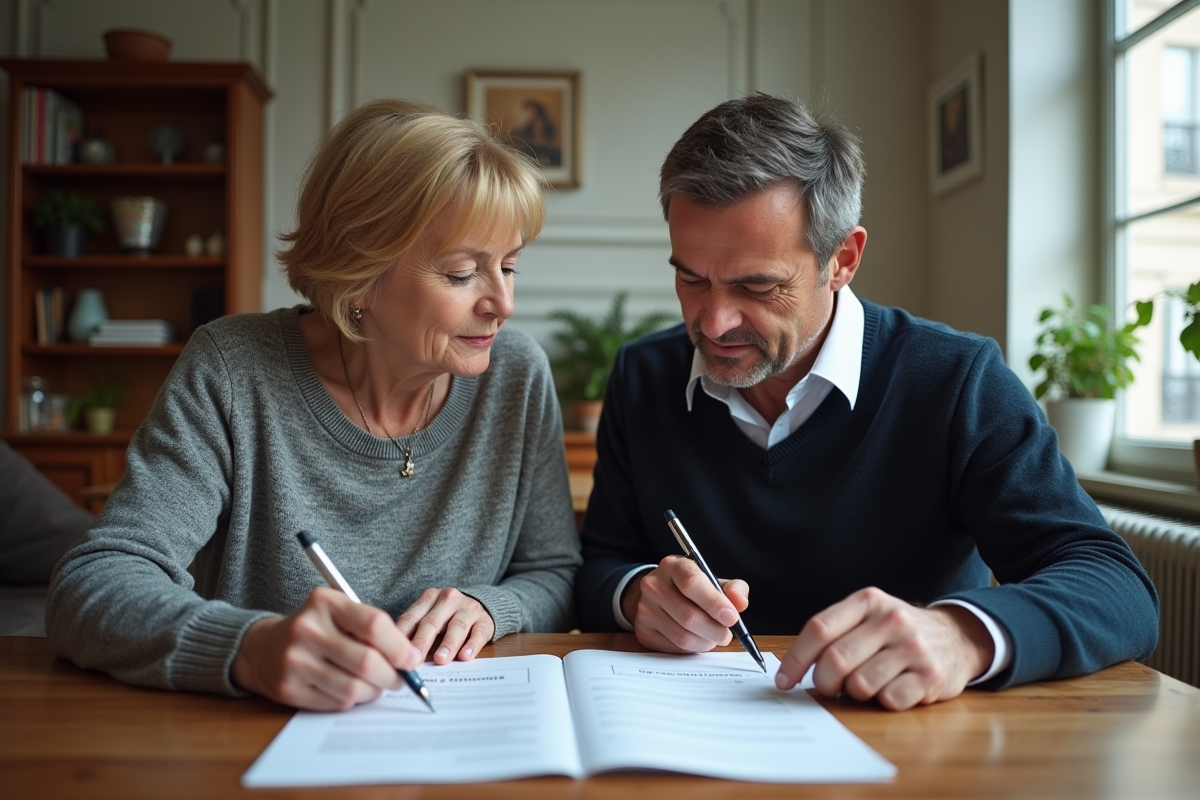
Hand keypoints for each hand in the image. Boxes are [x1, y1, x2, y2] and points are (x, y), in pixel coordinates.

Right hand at [231, 586, 419, 710]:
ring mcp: (294, 660)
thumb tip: (410, 659)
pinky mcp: (288, 688)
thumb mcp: (338, 612)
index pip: (375, 625)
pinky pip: (336, 702)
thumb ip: (372, 628)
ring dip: (374, 691)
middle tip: (400, 680)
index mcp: (325, 602)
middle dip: (392, 676)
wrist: (263, 648)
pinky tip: (350, 691)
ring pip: (353, 687)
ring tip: (375, 685)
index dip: (400, 647)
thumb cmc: (316, 628)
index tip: (412, 659)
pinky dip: (352, 700)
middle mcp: (307, 629)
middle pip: (367, 662)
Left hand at [395, 588, 494, 664]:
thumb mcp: (429, 616)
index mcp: (429, 598)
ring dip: (448, 644)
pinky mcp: (484, 620)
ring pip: (456, 627)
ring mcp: (468, 608)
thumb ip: (414, 631)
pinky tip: (465, 656)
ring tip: (440, 660)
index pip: (411, 617)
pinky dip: (472, 645)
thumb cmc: (446, 617)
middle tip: (414, 660)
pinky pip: (478, 633)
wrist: (479, 606)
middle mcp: (448, 599)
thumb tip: (396, 657)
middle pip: (432, 622)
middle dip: (422, 642)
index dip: (402, 636)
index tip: (394, 654)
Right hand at [620, 555, 749, 653]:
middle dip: (715, 630)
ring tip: (713, 636)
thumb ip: (733, 589)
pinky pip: (674, 647)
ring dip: (706, 641)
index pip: (692, 582)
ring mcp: (645, 609)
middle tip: (727, 634)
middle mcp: (654, 585)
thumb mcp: (713, 580)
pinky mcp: (643, 631)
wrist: (657, 594)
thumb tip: (739, 603)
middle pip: (688, 615)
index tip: (732, 617)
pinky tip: (697, 639)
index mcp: (673, 566)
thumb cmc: (690, 588)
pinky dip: (693, 648)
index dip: (714, 603)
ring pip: (683, 636)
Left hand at [774, 587, 993, 710]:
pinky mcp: (931, 676)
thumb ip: (834, 633)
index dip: (796, 659)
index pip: (819, 629)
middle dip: (824, 682)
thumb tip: (792, 669)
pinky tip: (892, 688)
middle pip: (835, 660)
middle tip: (828, 688)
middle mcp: (891, 619)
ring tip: (867, 683)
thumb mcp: (868, 616)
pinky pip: (889, 700)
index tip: (784, 681)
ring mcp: (913, 647)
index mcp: (867, 601)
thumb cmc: (897, 632)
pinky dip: (882, 701)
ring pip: (860, 685)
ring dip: (855, 693)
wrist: (956, 637)